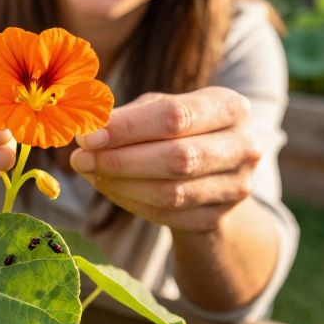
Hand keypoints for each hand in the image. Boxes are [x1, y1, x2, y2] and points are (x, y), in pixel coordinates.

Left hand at [69, 87, 260, 232]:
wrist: (212, 172)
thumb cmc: (176, 129)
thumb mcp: (156, 108)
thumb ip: (124, 115)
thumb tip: (86, 126)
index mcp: (229, 106)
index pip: (175, 116)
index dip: (127, 128)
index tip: (87, 136)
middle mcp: (244, 146)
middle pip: (178, 158)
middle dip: (121, 160)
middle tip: (80, 159)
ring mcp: (236, 187)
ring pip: (172, 193)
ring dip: (122, 185)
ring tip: (90, 173)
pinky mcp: (219, 218)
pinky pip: (168, 216)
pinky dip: (132, 203)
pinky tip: (110, 188)